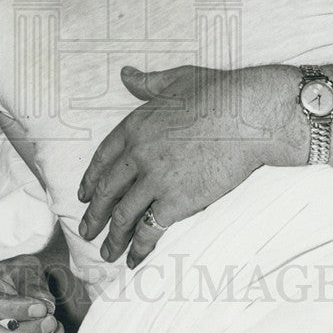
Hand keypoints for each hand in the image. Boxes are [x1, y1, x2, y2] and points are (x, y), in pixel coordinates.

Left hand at [77, 64, 289, 266]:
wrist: (249, 115)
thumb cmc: (219, 93)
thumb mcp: (176, 80)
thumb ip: (147, 82)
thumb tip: (126, 73)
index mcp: (135, 126)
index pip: (103, 158)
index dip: (91, 179)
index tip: (84, 196)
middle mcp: (139, 154)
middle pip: (107, 191)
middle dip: (94, 215)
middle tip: (85, 231)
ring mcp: (156, 179)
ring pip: (123, 215)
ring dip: (112, 237)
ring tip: (106, 252)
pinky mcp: (177, 201)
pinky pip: (149, 230)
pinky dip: (139, 248)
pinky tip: (134, 259)